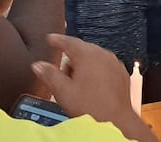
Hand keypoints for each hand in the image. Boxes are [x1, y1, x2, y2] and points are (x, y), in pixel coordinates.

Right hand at [33, 34, 158, 140]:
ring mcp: (114, 64)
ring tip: (78, 88)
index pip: (69, 41)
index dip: (57, 40)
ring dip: (84, 68)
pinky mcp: (121, 74)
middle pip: (82, 50)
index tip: (51, 39)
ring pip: (94, 59)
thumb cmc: (92, 108)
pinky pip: (105, 68)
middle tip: (63, 77)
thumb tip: (39, 66)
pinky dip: (97, 74)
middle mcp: (104, 55)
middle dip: (71, 61)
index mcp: (88, 55)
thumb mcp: (62, 91)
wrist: (114, 121)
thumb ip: (49, 74)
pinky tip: (92, 89)